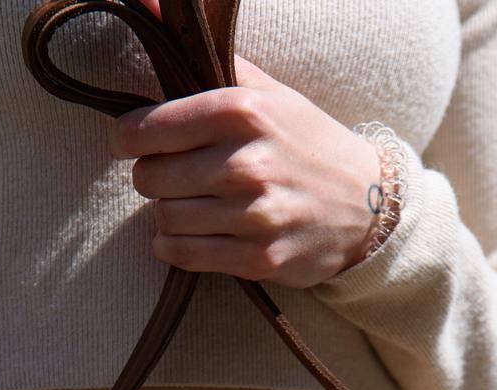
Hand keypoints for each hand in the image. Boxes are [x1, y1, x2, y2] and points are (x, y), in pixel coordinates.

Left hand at [110, 54, 382, 287]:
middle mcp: (247, 164)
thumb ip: (210, 58)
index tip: (131, 141)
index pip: (148, 128)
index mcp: (243, 112)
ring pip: (165, 218)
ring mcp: (254, 215)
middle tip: (171, 175)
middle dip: (152, 176)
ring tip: (188, 204)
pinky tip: (191, 234)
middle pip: (150, 177)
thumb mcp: (268, 92)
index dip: (129, 138)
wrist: (367, 204)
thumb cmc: (305, 143)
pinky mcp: (259, 258)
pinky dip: (175, 247)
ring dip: (167, 213)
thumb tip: (146, 1)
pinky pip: (184, 254)